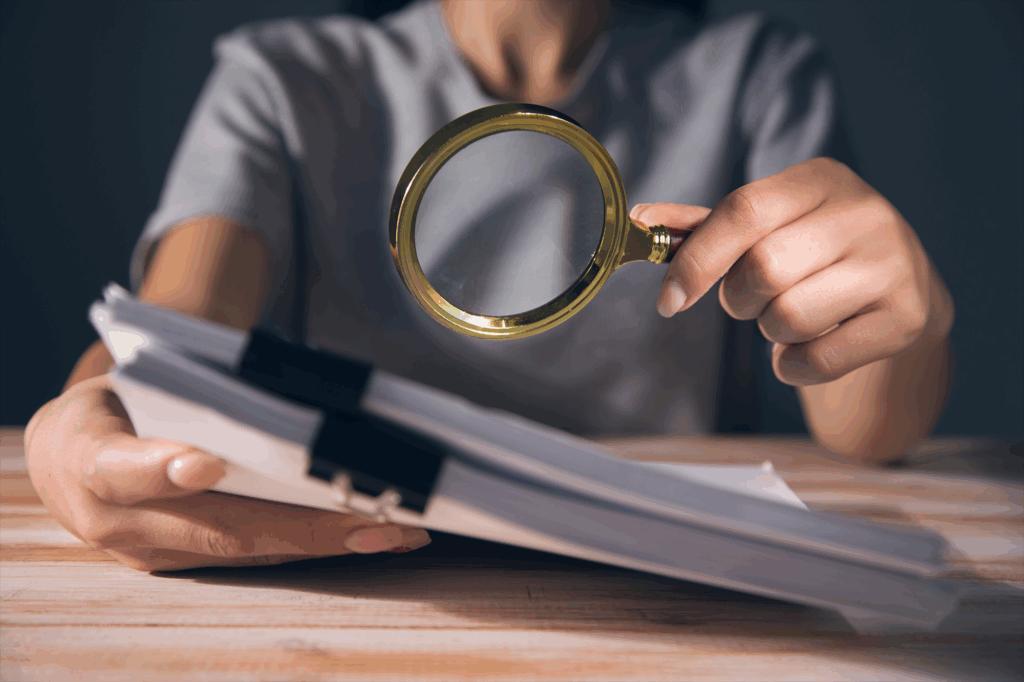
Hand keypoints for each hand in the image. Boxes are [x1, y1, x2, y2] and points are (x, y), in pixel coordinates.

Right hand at [24, 375, 430, 570]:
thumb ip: (188, 384)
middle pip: (214, 527)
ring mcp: (149, 553)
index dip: (165, 469)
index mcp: (88, 459)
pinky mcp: (180, 566)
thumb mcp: (130, 378)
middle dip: (301, 527)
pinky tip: (374, 537)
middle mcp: (114, 521)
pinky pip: (252, 557)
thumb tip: (284, 383)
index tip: (208, 464)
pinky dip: (313, 545)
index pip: (122, 468)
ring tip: (395, 529)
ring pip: (245, 551)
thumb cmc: (115, 404)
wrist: (64, 456)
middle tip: (371, 518)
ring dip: (325, 543)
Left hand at [633, 158, 952, 385]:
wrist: (903, 288)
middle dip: (738, 298)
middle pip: (762, 270)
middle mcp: (864, 213)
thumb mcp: (769, 225)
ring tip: (789, 315)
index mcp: (820, 179)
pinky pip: (817, 360)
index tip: (669, 299)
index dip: (696, 259)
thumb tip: (641, 220)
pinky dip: (794, 365)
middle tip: (752, 299)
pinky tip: (810, 344)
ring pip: (788, 317)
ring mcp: (892, 265)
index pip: (744, 211)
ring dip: (769, 331)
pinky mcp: (906, 317)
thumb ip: (706, 226)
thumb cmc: (815, 252)